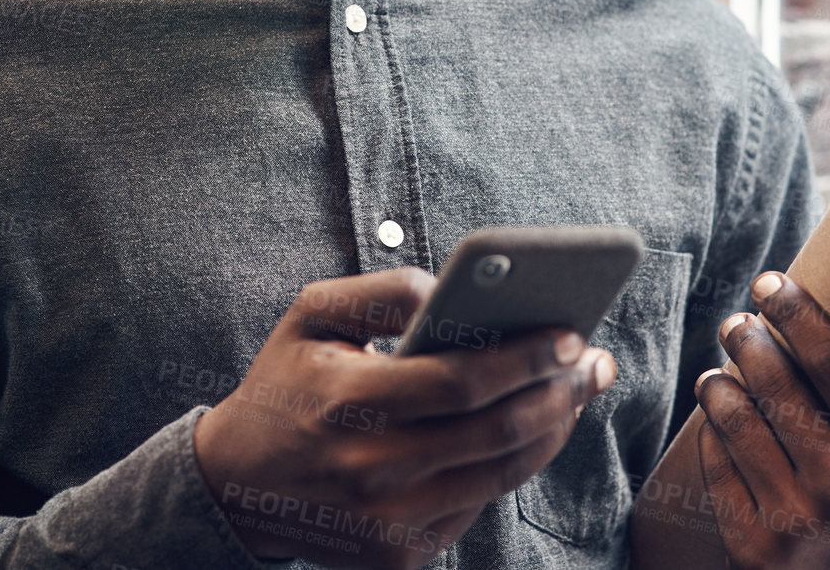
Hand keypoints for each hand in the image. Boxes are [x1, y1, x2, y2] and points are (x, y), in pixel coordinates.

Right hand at [193, 266, 616, 568]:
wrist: (235, 486)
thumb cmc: (285, 385)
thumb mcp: (310, 315)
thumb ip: (380, 290)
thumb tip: (449, 287)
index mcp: (349, 405)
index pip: (462, 381)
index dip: (526, 358)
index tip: (571, 334)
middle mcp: (372, 472)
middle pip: (497, 432)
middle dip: (561, 393)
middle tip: (595, 362)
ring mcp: (389, 522)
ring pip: (501, 474)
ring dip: (552, 431)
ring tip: (576, 392)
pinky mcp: (401, 554)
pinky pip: (479, 504)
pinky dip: (512, 464)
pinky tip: (532, 429)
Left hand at [694, 272, 829, 568]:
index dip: (795, 312)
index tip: (771, 282)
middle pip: (776, 384)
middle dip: (747, 339)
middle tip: (738, 321)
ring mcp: (794, 521)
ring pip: (736, 421)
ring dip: (720, 382)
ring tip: (723, 367)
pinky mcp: (753, 547)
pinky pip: (717, 466)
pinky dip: (713, 431)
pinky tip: (719, 414)